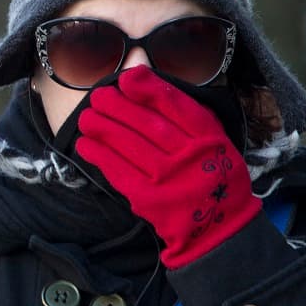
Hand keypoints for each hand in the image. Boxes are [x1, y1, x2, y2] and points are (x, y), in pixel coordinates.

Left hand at [75, 66, 261, 268]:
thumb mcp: (213, 139)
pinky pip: (119, 172)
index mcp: (210, 138)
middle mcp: (190, 157)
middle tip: (97, 96)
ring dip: (102, 128)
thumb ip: (184, 112)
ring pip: (129, 145)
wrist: (219, 228)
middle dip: (117, 106)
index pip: (177, 106)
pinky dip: (99, 156)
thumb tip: (141, 78)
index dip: (149, 89)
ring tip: (86, 117)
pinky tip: (86, 144)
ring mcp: (168, 179)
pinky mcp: (149, 199)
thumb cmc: (210, 173)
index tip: (126, 79)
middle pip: (147, 124)